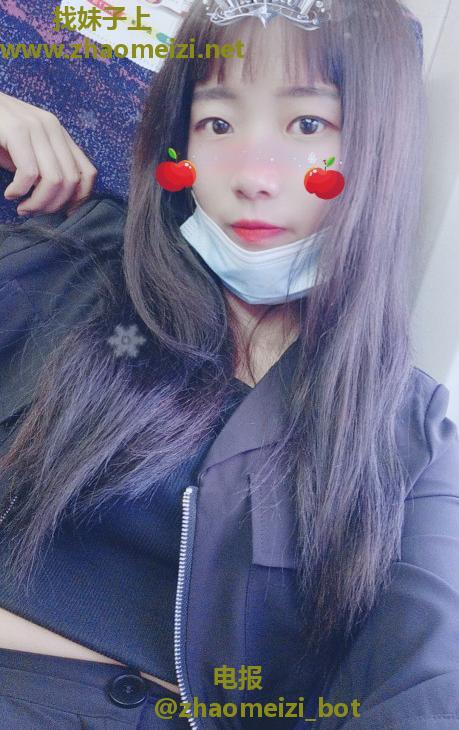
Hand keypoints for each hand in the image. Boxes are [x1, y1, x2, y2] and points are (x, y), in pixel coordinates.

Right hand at [0, 91, 97, 216]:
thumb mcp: (26, 154)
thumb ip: (45, 171)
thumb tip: (58, 202)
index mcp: (60, 134)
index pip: (88, 174)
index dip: (78, 200)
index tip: (59, 213)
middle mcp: (53, 127)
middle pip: (72, 181)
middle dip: (53, 206)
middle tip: (33, 211)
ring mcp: (36, 126)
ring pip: (55, 180)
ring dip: (38, 203)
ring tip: (22, 207)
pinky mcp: (16, 130)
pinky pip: (30, 172)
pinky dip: (20, 190)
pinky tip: (10, 193)